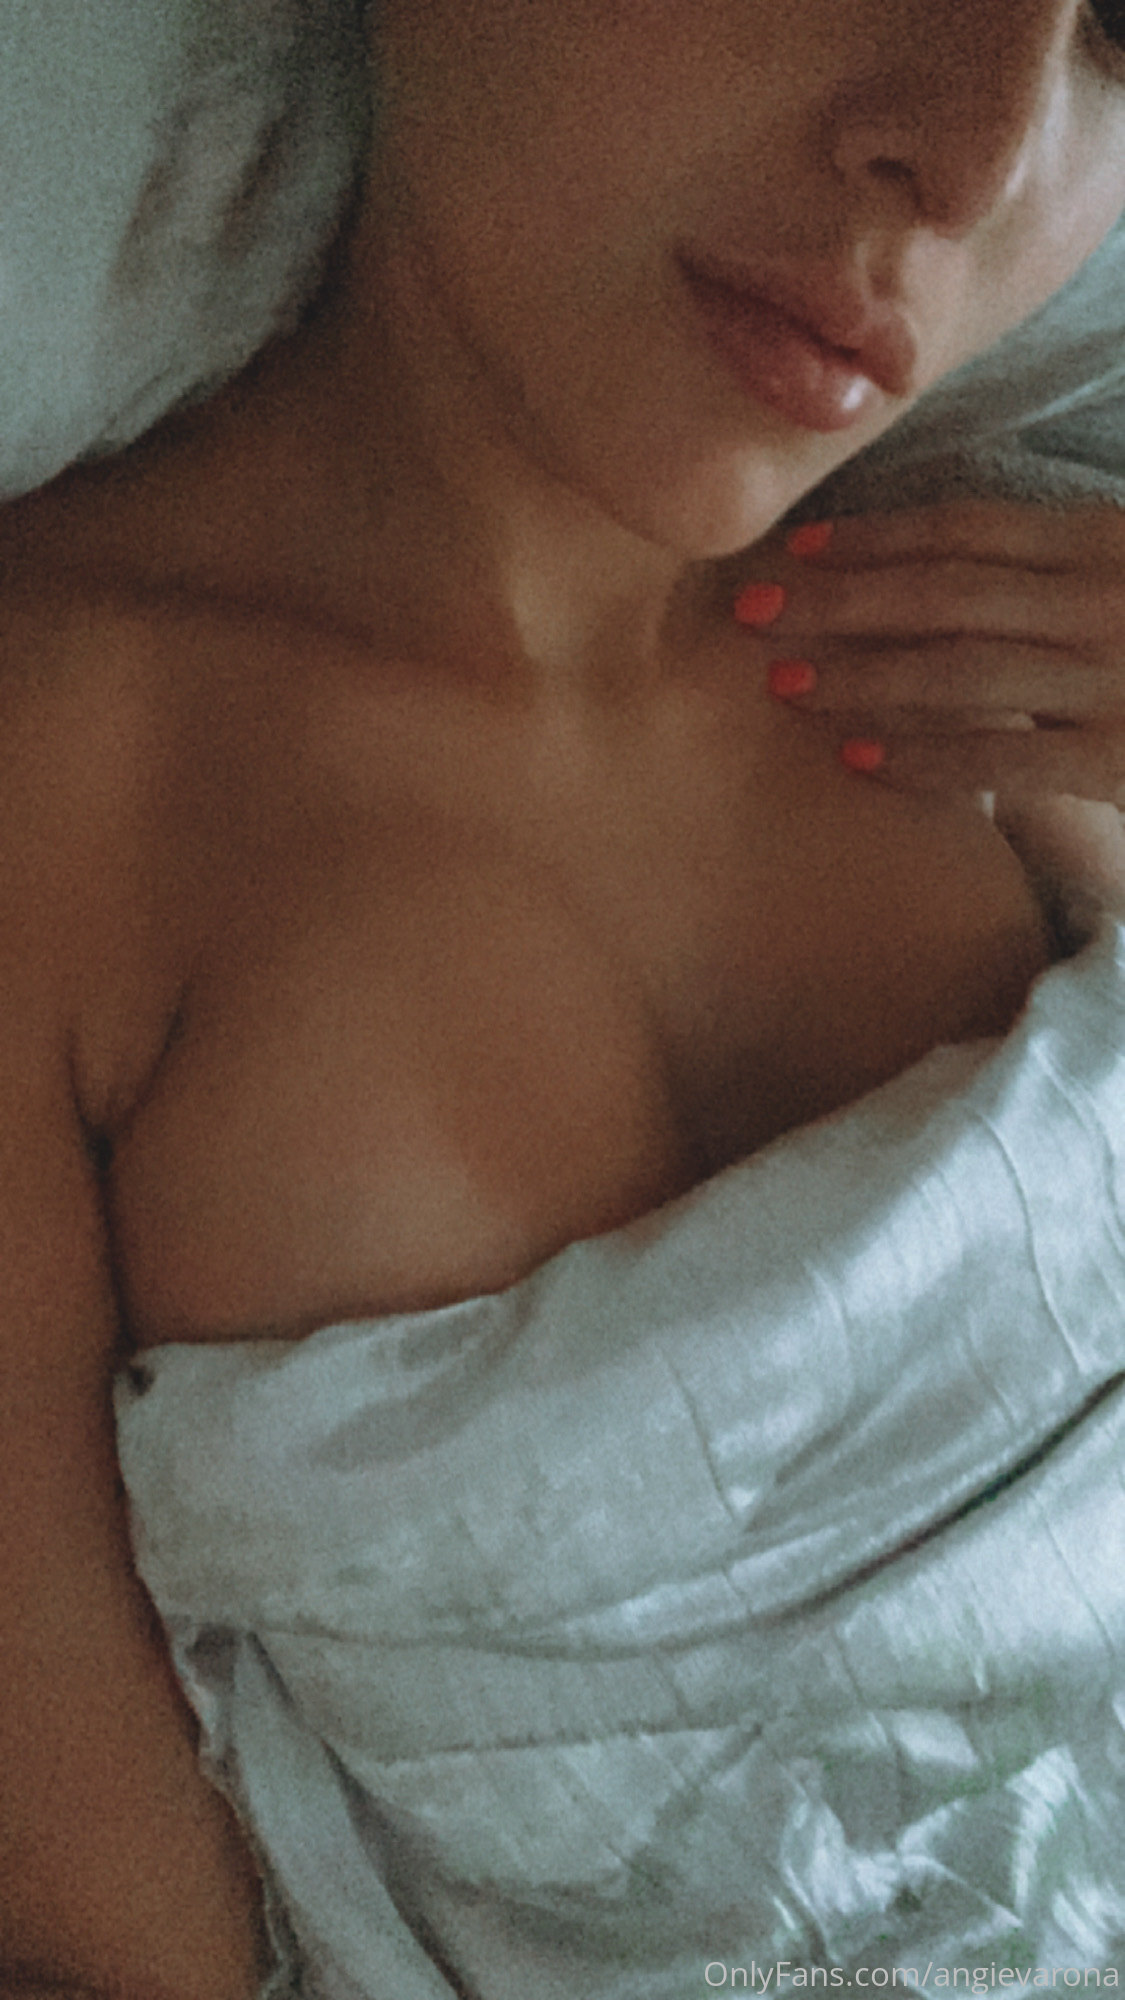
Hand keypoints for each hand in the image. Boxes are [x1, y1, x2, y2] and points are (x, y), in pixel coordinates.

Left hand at [743, 498, 1124, 804]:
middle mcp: (1106, 595)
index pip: (967, 530)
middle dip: (837, 600)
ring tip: (783, 682)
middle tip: (748, 610)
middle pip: (943, 591)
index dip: (874, 537)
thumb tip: (960, 579)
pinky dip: (926, 757)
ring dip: (862, 674)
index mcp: (1106, 540)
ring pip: (959, 670)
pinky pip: (1003, 755)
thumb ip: (1066, 571)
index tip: (796, 549)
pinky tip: (858, 759)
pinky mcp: (1121, 754)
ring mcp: (1115, 674)